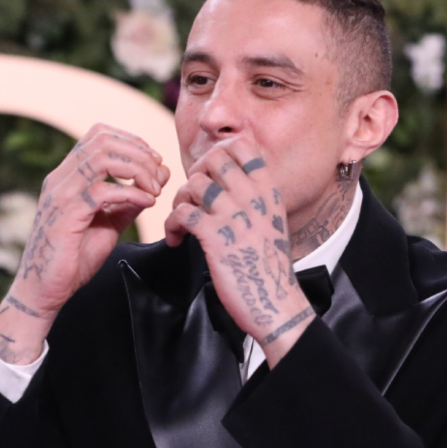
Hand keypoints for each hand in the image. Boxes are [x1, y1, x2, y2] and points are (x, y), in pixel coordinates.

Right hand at [0, 124, 168, 363]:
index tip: (154, 165)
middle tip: (159, 177)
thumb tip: (155, 182)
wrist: (44, 290)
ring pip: (102, 157)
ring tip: (153, 189)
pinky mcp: (66, 215)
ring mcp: (61, 194)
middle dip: (140, 153)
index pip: (99, 135)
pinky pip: (103, 191)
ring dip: (137, 168)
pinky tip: (146, 203)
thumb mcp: (108, 224)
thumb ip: (127, 202)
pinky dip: (132, 193)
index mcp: (68, 175)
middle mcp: (61, 178)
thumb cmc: (73, 259)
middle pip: (103, 139)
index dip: (133, 142)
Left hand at [165, 136, 315, 365]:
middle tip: (192, 199)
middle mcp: (252, 196)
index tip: (210, 177)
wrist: (275, 302)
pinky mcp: (216, 237)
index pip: (241, 145)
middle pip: (212, 159)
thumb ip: (253, 195)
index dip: (217, 154)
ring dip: (179, 201)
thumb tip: (225, 176)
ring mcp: (234, 215)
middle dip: (194, 175)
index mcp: (268, 189)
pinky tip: (177, 240)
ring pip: (193, 184)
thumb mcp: (271, 219)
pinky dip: (172, 225)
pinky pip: (181, 213)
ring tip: (182, 223)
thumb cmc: (267, 264)